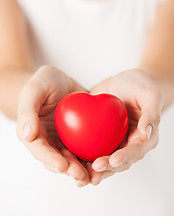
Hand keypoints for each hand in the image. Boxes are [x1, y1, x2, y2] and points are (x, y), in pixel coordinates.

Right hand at [16, 65, 89, 185]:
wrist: (60, 80)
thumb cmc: (44, 82)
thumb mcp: (33, 90)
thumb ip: (27, 111)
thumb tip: (28, 135)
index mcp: (34, 133)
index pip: (40, 150)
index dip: (50, 159)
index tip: (63, 166)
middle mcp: (48, 140)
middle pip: (57, 159)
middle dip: (69, 169)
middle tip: (81, 175)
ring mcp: (63, 139)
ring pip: (72, 158)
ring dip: (81, 168)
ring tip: (93, 176)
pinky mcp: (78, 136)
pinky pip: (85, 147)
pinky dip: (92, 156)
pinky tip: (102, 161)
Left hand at [87, 69, 163, 184]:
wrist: (123, 81)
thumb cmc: (139, 86)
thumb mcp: (149, 95)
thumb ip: (151, 114)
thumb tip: (146, 133)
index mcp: (143, 137)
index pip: (135, 151)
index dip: (125, 157)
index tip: (113, 160)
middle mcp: (128, 143)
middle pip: (119, 161)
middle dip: (106, 168)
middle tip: (94, 169)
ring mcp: (114, 141)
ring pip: (104, 159)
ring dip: (94, 169)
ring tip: (82, 175)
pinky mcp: (100, 136)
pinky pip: (92, 148)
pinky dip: (83, 156)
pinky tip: (72, 159)